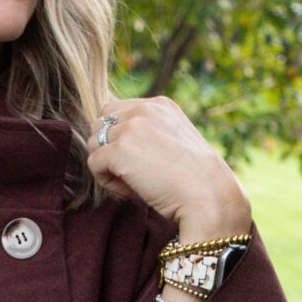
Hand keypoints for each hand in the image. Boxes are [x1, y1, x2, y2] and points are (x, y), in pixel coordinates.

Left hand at [86, 95, 250, 240]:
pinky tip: (130, 191)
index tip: (141, 161)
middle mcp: (143, 109)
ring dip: (107, 166)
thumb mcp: (173, 141)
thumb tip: (111, 144)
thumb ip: (148, 133)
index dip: (120, 139)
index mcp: (159, 104)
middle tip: (134, 173)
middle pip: (99, 124)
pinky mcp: (120, 150)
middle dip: (109, 149)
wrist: (208, 196)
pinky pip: (93, 164)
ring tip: (133, 183)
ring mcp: (131, 128)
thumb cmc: (194, 179)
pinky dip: (107, 181)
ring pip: (93, 144)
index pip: (116, 111)